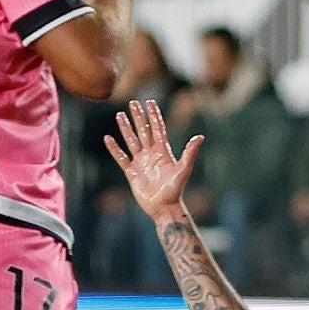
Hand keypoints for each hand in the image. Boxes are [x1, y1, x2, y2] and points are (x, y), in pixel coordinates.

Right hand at [105, 99, 200, 215]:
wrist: (163, 207)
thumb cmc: (175, 190)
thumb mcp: (184, 170)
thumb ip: (190, 153)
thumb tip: (200, 137)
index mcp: (163, 151)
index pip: (158, 128)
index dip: (154, 115)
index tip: (150, 102)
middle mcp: (151, 154)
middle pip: (143, 131)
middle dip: (138, 117)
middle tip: (133, 102)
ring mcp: (141, 162)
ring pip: (131, 141)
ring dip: (126, 128)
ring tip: (120, 115)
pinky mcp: (131, 172)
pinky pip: (121, 157)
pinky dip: (114, 148)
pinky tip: (108, 138)